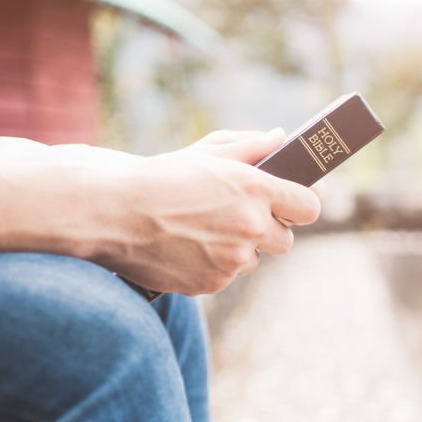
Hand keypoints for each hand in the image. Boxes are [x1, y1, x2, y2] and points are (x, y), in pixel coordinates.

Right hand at [95, 129, 320, 294]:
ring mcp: (233, 258)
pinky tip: (188, 247)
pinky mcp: (213, 282)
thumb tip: (280, 139)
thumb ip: (251, 146)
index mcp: (256, 188)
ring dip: (240, 249)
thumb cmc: (161, 176)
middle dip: (270, 231)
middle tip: (246, 218)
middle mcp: (251, 226)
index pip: (310, 206)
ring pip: (254, 260)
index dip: (304, 204)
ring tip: (205, 230)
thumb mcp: (209, 151)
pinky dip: (213, 265)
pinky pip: (226, 275)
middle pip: (286, 240)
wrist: (111, 212)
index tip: (297, 202)